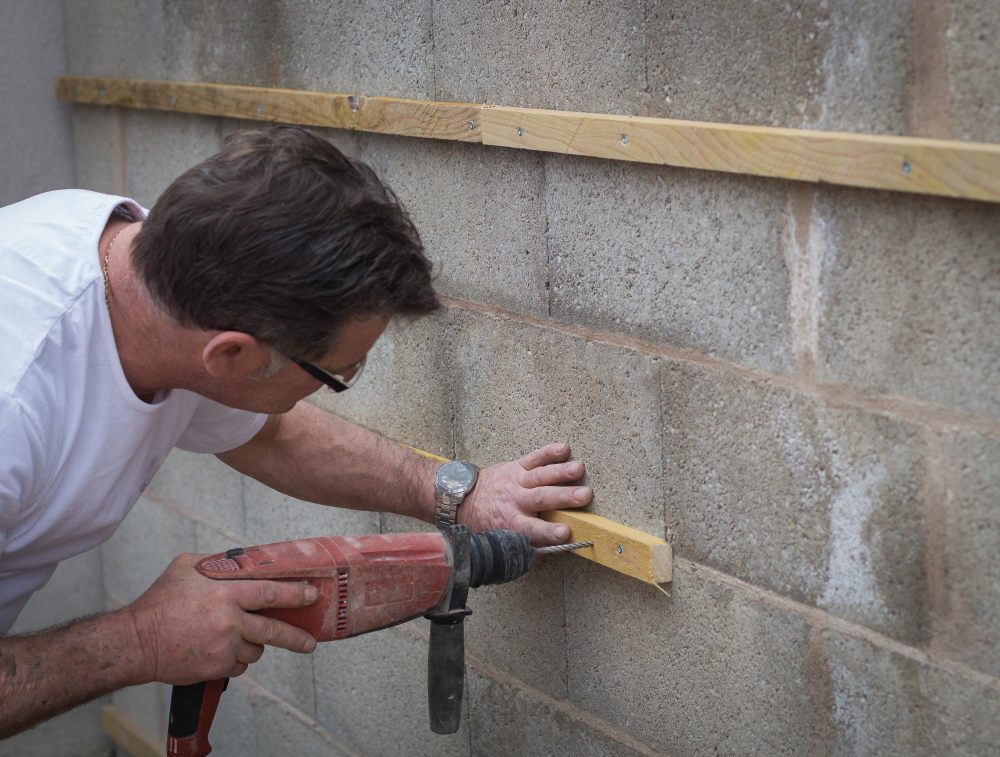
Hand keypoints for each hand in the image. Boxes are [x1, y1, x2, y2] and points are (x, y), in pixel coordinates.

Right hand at [127, 553, 318, 684]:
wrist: (136, 642)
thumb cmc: (160, 601)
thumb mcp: (186, 567)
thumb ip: (218, 564)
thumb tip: (242, 560)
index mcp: (225, 593)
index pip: (270, 593)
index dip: (295, 595)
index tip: (312, 595)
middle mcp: (229, 621)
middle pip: (274, 630)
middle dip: (297, 637)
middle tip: (310, 641)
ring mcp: (224, 647)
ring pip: (256, 649)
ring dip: (253, 643)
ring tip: (236, 635)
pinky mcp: (216, 668)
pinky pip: (239, 665)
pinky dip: (235, 658)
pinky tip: (219, 648)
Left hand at [459, 443, 592, 545]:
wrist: (466, 497)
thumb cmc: (489, 521)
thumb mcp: (502, 538)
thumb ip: (525, 545)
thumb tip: (552, 553)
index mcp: (512, 523)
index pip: (534, 529)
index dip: (550, 532)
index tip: (566, 532)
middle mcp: (516, 501)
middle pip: (542, 498)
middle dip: (565, 497)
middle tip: (585, 495)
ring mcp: (517, 481)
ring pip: (540, 476)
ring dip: (561, 472)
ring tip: (579, 468)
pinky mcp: (517, 466)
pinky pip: (534, 458)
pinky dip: (549, 452)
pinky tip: (564, 448)